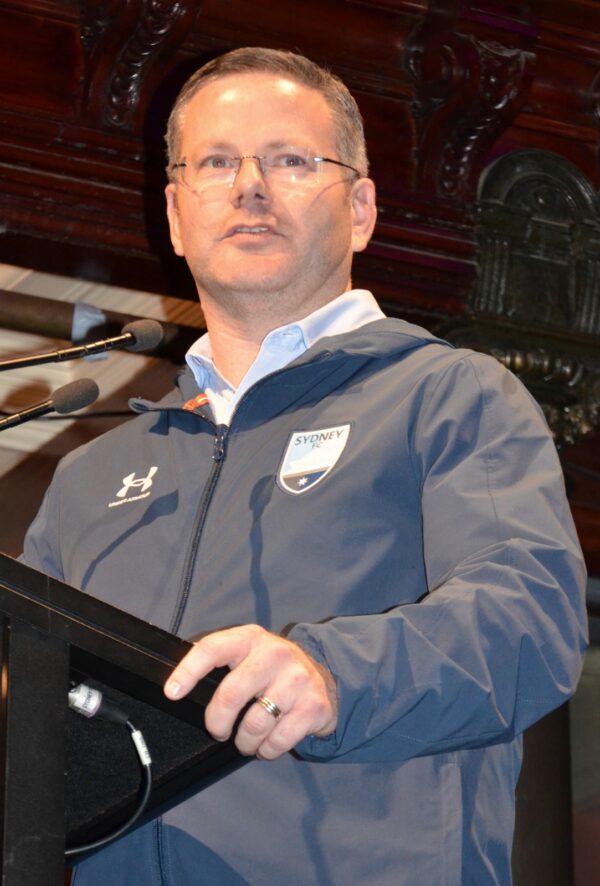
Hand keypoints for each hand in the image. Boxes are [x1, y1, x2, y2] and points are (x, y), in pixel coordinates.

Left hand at [164, 624, 337, 758]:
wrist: (323, 679)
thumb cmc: (273, 671)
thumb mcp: (248, 655)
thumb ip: (221, 663)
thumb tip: (177, 685)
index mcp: (250, 638)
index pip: (213, 648)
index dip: (189, 670)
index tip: (172, 692)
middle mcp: (275, 654)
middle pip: (230, 694)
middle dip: (217, 723)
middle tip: (219, 731)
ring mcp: (297, 679)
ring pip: (254, 724)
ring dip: (244, 742)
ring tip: (247, 740)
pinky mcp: (313, 706)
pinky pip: (277, 741)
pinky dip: (267, 750)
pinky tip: (268, 743)